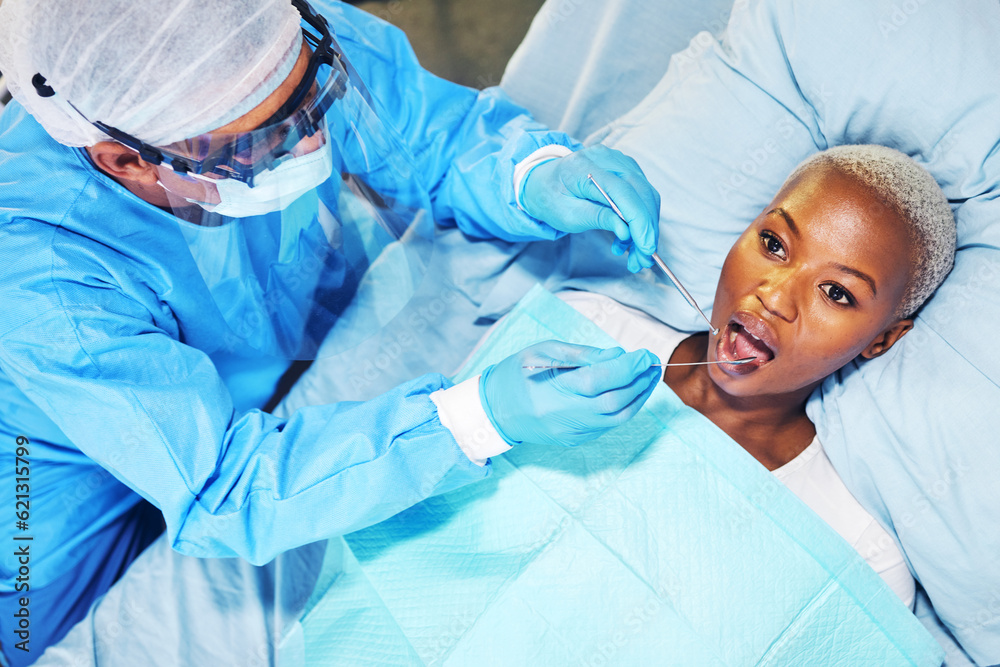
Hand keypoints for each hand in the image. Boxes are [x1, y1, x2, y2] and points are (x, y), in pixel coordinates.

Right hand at [479, 340, 660, 446]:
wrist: (494, 411)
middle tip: (652, 364)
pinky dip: (625, 407)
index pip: (600, 381)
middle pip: (615, 403)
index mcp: (552, 392)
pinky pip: (608, 425)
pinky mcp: (575, 440)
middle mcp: (564, 417)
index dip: (628, 367)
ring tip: (649, 376)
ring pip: (617, 418)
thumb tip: (618, 356)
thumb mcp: (544, 351)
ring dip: (639, 397)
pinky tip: (631, 391)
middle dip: (640, 382)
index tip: (643, 354)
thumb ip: (583, 355)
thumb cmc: (516, 374)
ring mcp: (571, 433)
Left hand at [521, 145, 660, 272]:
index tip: (647, 248)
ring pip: (646, 195)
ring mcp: (619, 160)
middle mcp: (606, 158)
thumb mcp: (567, 215)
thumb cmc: (552, 198)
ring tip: (634, 254)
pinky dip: (640, 219)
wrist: (544, 182)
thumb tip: (626, 231)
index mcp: (585, 167)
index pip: (624, 192)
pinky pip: (642, 194)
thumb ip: (597, 218)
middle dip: (647, 229)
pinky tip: (627, 238)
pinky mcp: (626, 168)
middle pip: (641, 192)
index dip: (640, 221)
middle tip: (643, 259)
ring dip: (646, 227)